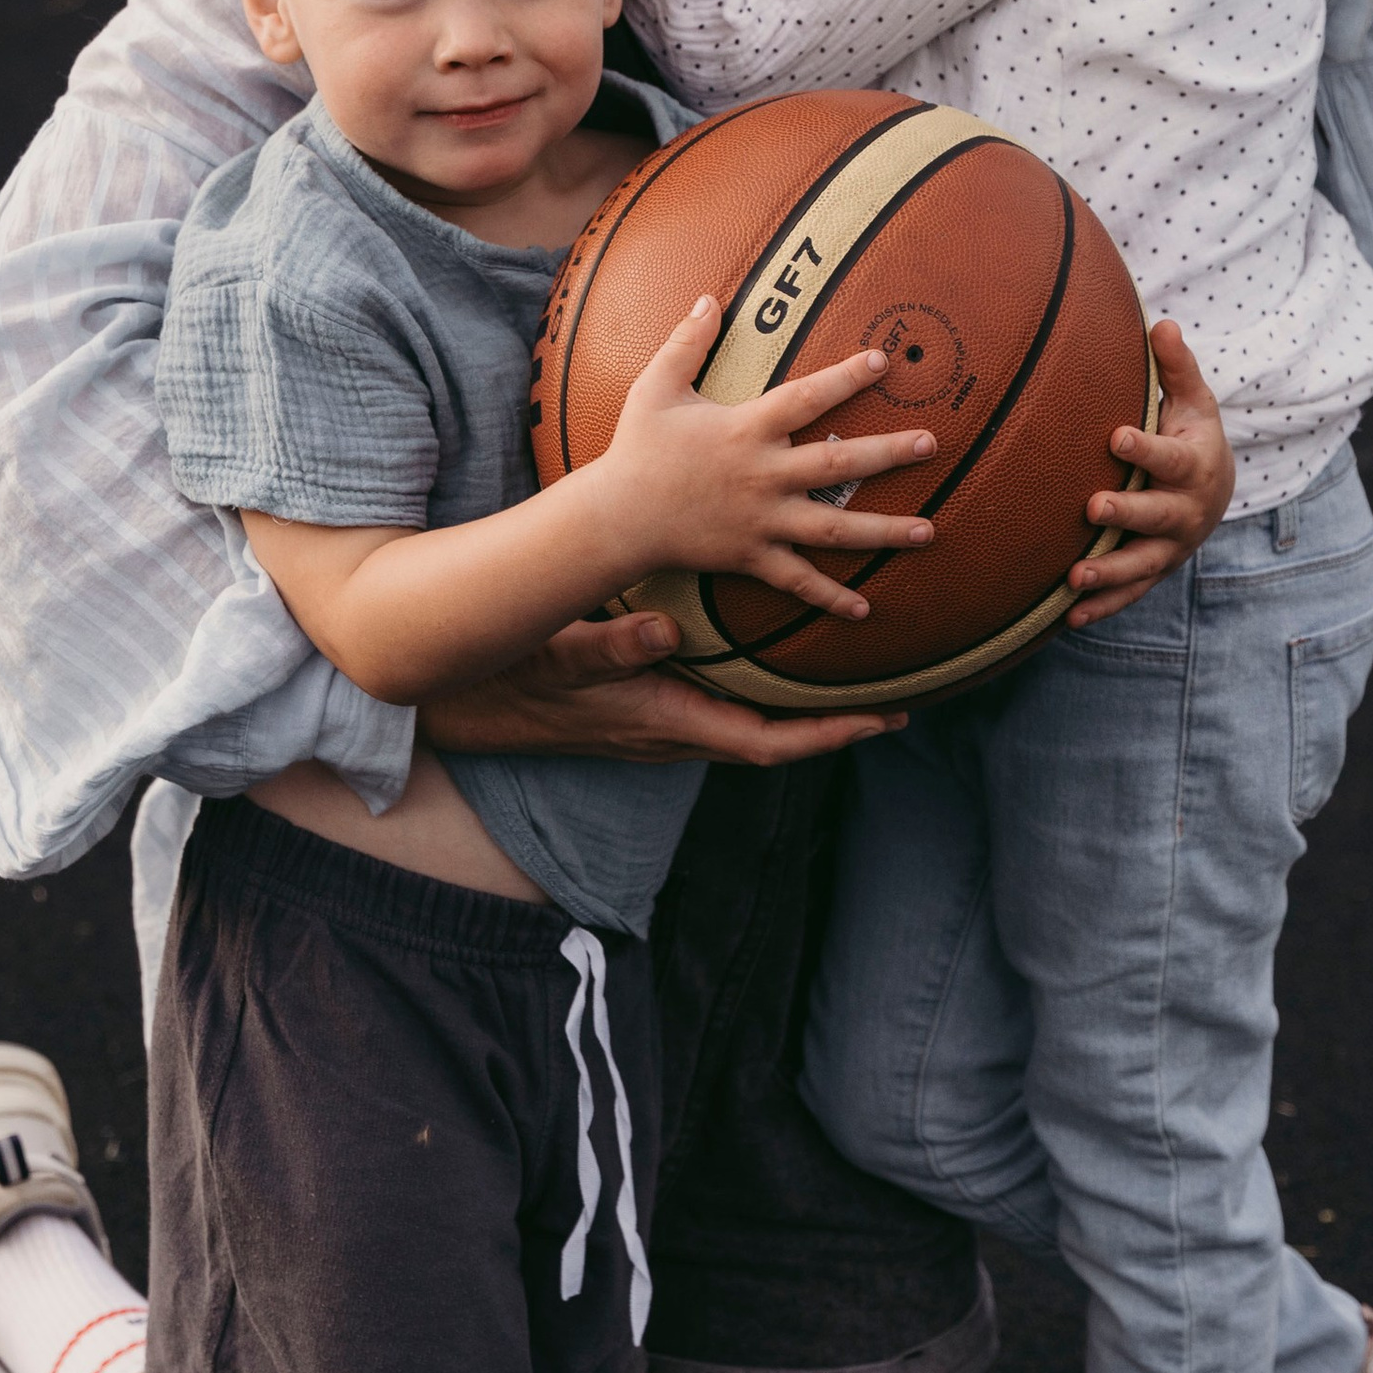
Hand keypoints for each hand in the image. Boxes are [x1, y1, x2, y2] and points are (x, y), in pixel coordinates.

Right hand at [421, 611, 899, 763]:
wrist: (474, 708)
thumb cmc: (518, 680)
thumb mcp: (561, 654)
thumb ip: (612, 644)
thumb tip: (663, 629)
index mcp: (667, 722)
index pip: (766, 743)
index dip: (828, 735)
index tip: (883, 720)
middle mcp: (676, 734)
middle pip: (775, 741)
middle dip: (836, 725)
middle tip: (898, 698)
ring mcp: (664, 728)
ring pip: (751, 727)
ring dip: (802, 712)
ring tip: (853, 681)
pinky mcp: (651, 712)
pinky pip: (723, 711)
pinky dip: (760, 696)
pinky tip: (773, 665)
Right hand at [601, 303, 939, 617]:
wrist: (617, 517)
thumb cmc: (637, 449)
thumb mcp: (656, 387)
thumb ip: (686, 343)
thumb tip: (710, 299)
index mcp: (745, 431)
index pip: (805, 398)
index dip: (844, 378)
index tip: (882, 361)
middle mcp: (762, 476)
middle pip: (835, 466)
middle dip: (887, 454)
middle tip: (932, 444)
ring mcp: (761, 521)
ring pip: (832, 529)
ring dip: (883, 531)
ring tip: (928, 530)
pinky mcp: (751, 557)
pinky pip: (797, 581)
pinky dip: (829, 598)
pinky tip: (864, 609)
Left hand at [1063, 322, 1233, 627]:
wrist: (1216, 489)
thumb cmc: (1191, 434)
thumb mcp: (1192, 400)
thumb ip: (1176, 367)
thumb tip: (1163, 323)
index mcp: (1195, 464)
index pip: (1171, 456)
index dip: (1146, 448)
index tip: (1117, 436)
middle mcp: (1187, 510)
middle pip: (1158, 514)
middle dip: (1128, 512)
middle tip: (1093, 507)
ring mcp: (1171, 545)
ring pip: (1142, 562)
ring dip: (1110, 573)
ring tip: (1074, 577)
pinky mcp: (1155, 568)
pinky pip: (1131, 592)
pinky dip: (1104, 606)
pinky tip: (1070, 615)